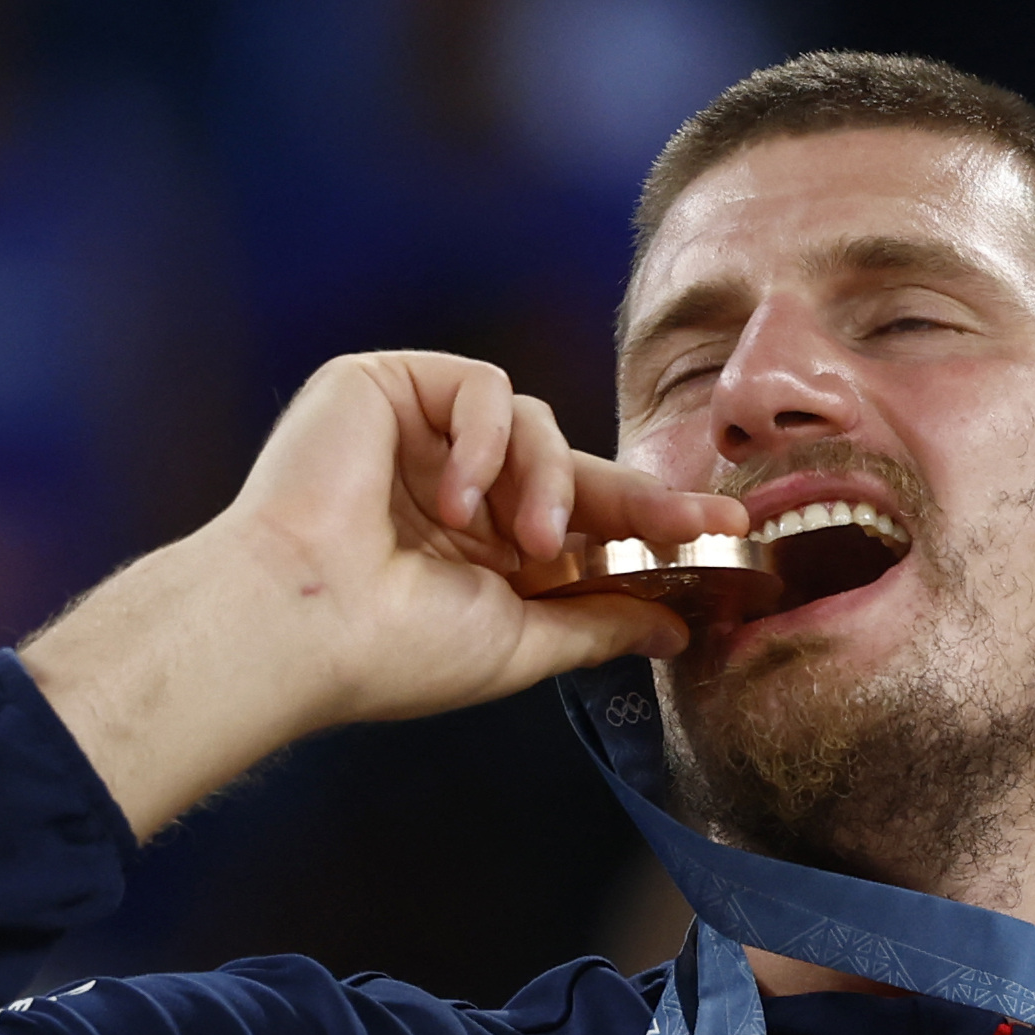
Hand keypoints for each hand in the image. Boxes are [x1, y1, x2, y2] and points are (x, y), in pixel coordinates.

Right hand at [228, 351, 743, 720]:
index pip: (587, 521)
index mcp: (481, 548)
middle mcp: (456, 486)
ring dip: (548, 486)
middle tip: (692, 523)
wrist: (305, 621)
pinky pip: (483, 387)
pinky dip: (485, 443)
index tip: (728, 533)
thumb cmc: (396, 648)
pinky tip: (454, 501)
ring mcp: (421, 435)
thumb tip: (675, 629)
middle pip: (573, 464)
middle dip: (636, 498)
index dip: (656, 524)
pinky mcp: (388, 386)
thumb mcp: (525, 641)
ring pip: (535, 422)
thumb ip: (600, 622)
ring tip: (524, 544)